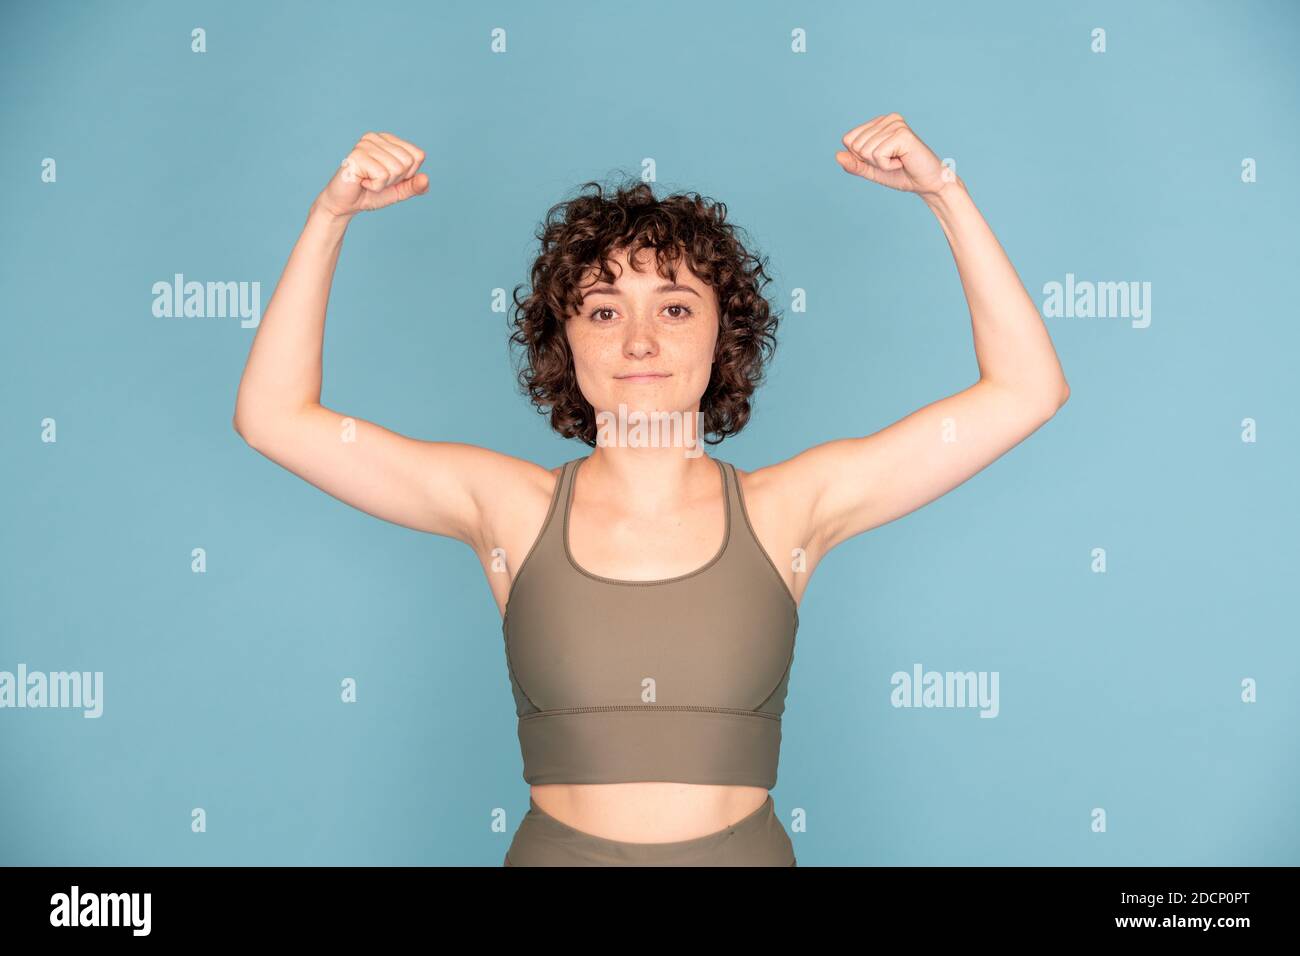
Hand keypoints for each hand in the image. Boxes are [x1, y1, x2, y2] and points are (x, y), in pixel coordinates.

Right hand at [313, 131, 428, 217]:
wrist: (345, 205)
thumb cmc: (370, 194)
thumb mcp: (399, 191)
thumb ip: (414, 186)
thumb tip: (426, 179)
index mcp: (389, 140)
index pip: (418, 155)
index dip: (408, 174)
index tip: (389, 177)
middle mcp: (376, 137)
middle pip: (408, 161)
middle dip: (395, 179)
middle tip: (377, 180)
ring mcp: (365, 144)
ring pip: (396, 168)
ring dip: (384, 183)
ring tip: (368, 181)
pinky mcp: (356, 155)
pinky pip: (382, 175)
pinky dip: (375, 186)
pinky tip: (362, 182)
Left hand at [835, 114, 948, 195]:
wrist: (926, 183)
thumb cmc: (902, 174)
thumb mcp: (872, 170)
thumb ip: (854, 164)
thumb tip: (837, 155)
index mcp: (878, 123)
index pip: (848, 139)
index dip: (861, 157)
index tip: (882, 159)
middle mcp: (887, 119)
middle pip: (855, 145)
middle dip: (871, 161)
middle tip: (892, 161)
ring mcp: (895, 124)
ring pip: (865, 151)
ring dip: (880, 164)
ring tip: (898, 160)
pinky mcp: (902, 134)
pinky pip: (877, 155)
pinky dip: (887, 165)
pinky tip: (903, 161)